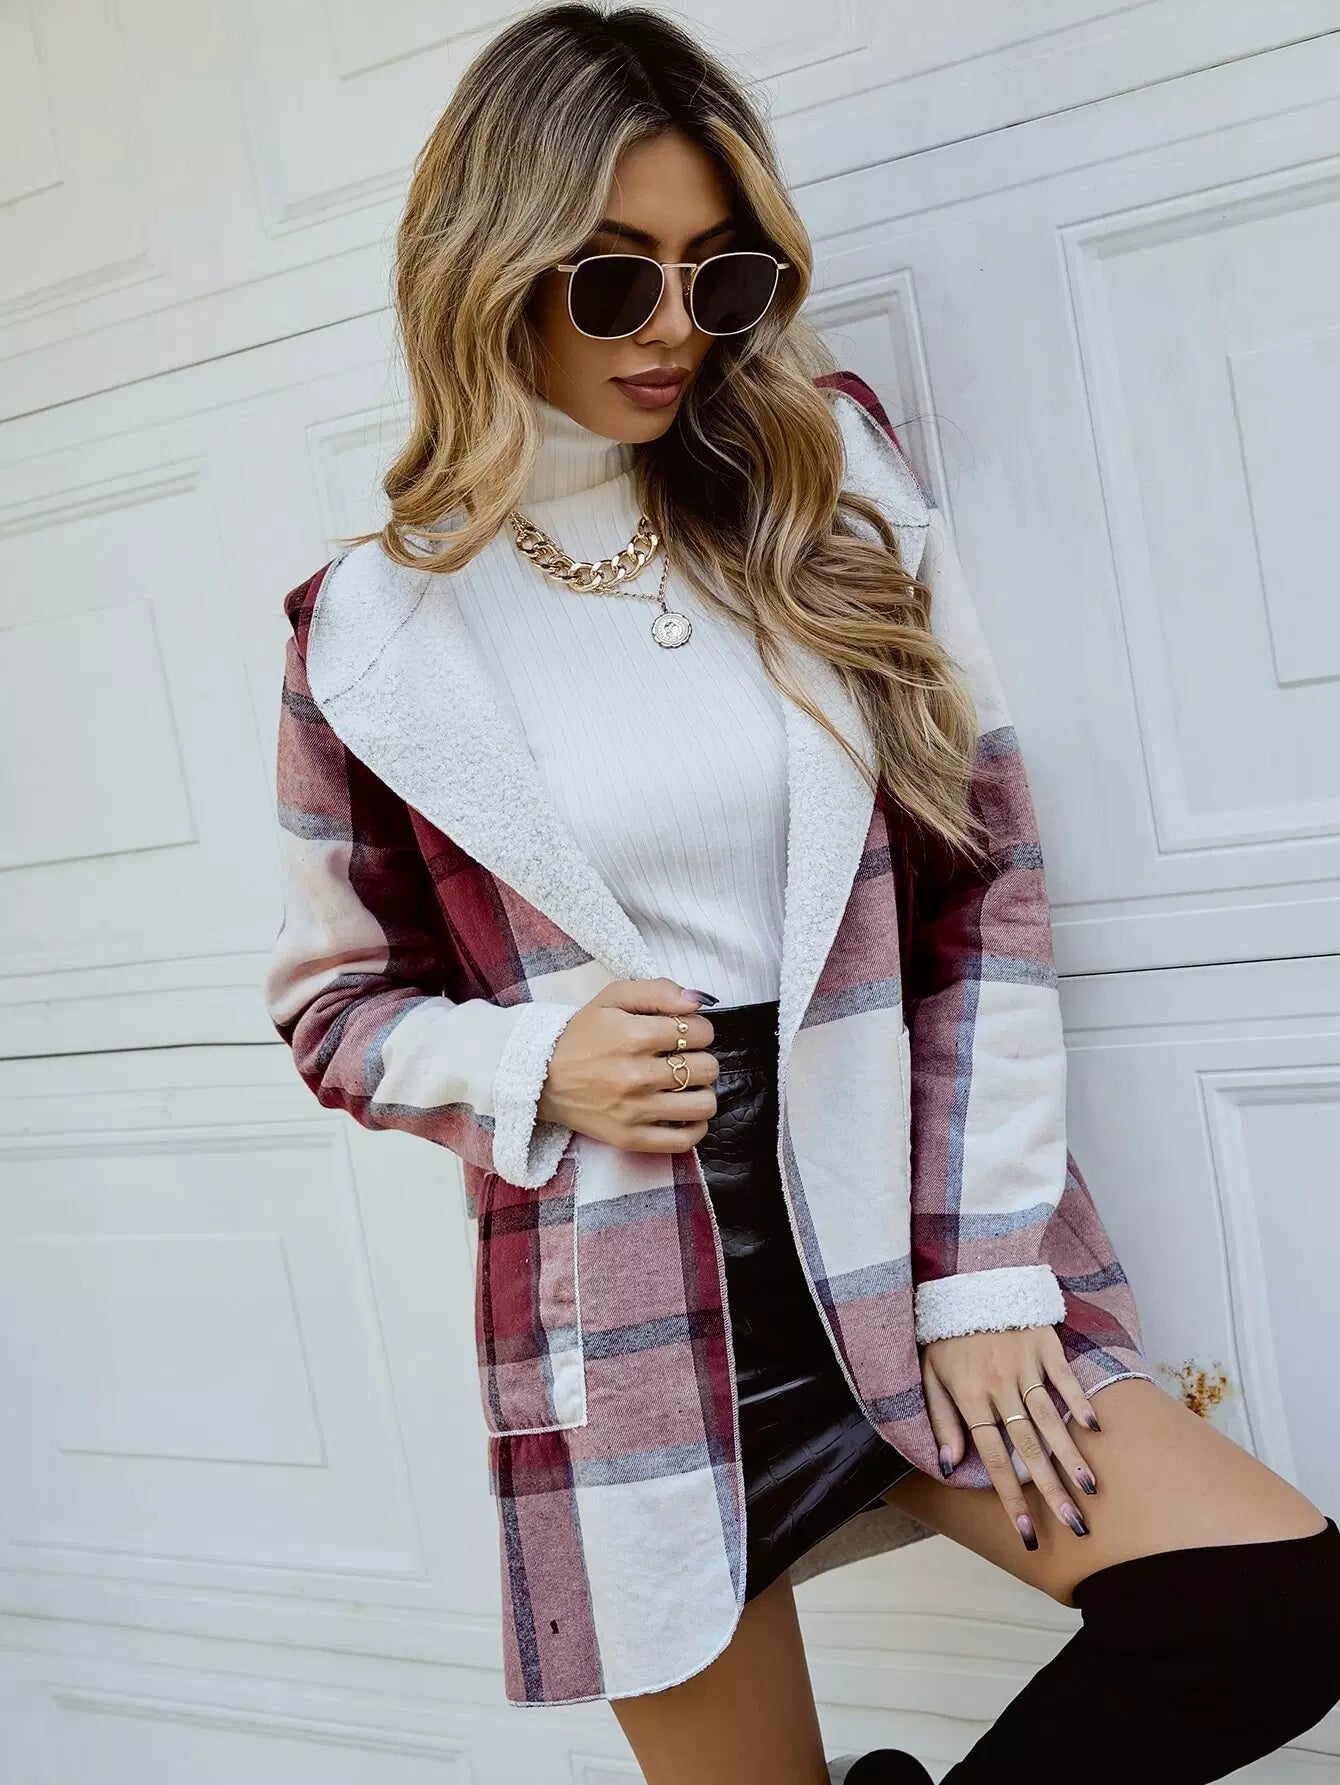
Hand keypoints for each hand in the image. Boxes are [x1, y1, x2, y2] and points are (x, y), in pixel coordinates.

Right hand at [536, 978, 718, 1152]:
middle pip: (707, 1068)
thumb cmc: (581, 1035)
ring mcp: (635, 1111)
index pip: (701, 1032)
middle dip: (701, 1058)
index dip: (700, 1029)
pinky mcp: (630, 1138)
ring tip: (685, 1085)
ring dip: (701, 1091)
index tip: (685, 1033)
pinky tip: (684, 1112)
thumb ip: (657, 990)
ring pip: (703, 1104)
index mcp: (634, 1036)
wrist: (541, 1078)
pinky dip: (695, 1126)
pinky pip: (684, 1140)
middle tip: (683, 1058)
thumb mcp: (612, 998)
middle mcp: (637, 1076)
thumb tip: (696, 1001)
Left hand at [920, 1324, 1102, 1549]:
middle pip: (1028, 1446)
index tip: (1027, 1534)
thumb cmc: (945, 1334)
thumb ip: (940, 1420)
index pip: (993, 1457)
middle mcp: (998, 1384)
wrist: (964, 1279)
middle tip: (1074, 1526)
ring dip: (1071, 1456)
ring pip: (1050, 1418)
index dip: (1009, 1498)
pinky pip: (1065, 1377)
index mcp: (969, 1395)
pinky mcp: (1045, 1344)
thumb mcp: (929, 1375)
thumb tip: (949, 1466)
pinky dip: (1079, 1401)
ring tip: (1089, 1490)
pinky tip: (1095, 1430)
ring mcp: (1024, 1364)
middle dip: (1051, 1491)